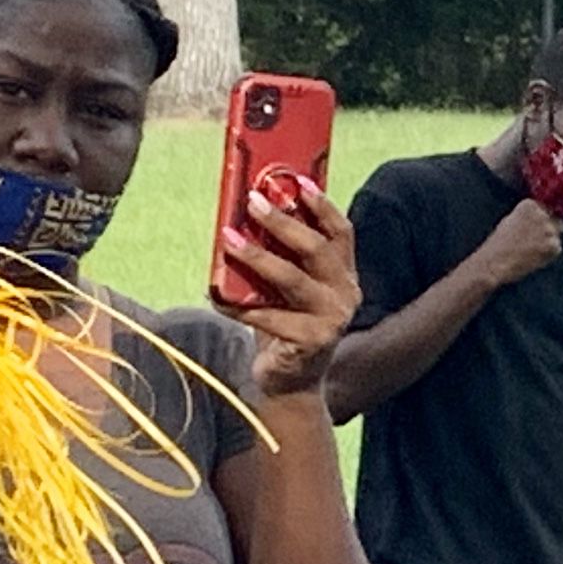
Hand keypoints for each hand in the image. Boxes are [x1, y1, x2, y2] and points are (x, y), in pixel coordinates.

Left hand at [225, 177, 360, 400]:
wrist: (291, 382)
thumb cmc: (285, 326)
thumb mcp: (288, 288)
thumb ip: (281, 259)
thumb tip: (247, 219)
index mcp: (344, 275)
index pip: (340, 232)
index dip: (321, 205)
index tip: (297, 181)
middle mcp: (346, 293)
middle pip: (317, 248)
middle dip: (282, 222)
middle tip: (252, 202)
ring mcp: (332, 318)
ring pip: (293, 279)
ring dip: (257, 257)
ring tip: (228, 240)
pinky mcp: (313, 341)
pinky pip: (269, 317)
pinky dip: (238, 305)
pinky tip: (216, 297)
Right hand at [470, 200, 562, 287]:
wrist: (495, 263)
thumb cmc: (498, 244)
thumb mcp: (510, 220)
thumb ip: (527, 216)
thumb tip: (542, 217)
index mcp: (529, 205)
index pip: (543, 209)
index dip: (538, 221)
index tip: (529, 230)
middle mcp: (541, 214)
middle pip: (554, 220)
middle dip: (547, 229)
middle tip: (533, 242)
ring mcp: (549, 229)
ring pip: (555, 235)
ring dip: (547, 242)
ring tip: (530, 251)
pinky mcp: (554, 245)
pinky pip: (556, 248)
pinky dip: (548, 254)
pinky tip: (533, 257)